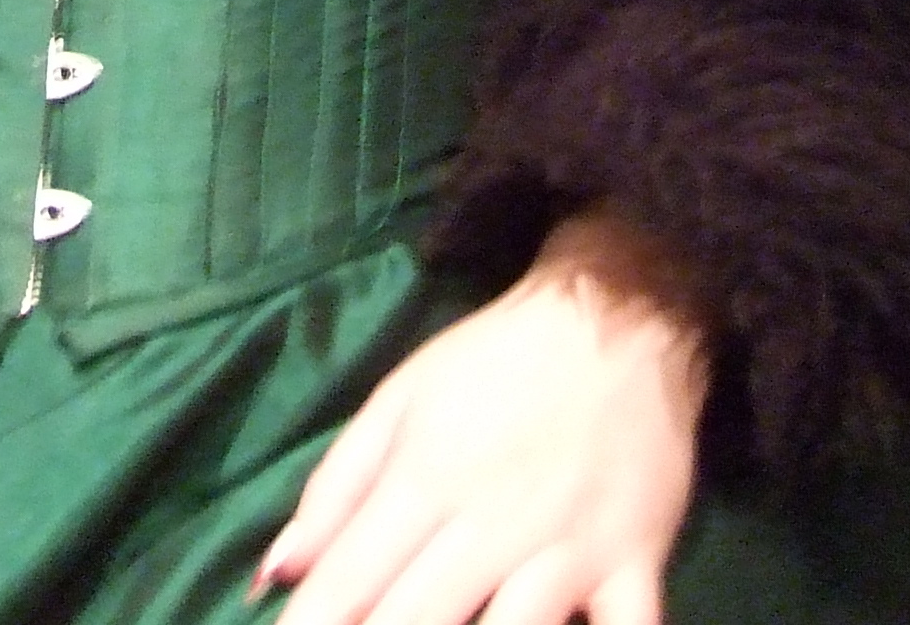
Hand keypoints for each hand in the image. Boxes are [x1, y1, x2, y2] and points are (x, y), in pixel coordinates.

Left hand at [257, 213, 709, 624]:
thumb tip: (273, 573)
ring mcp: (568, 548)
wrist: (618, 315)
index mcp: (425, 476)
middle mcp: (491, 520)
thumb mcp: (401, 398)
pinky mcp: (636, 563)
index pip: (348, 579)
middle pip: (415, 620)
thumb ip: (335, 489)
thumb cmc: (496, 362)